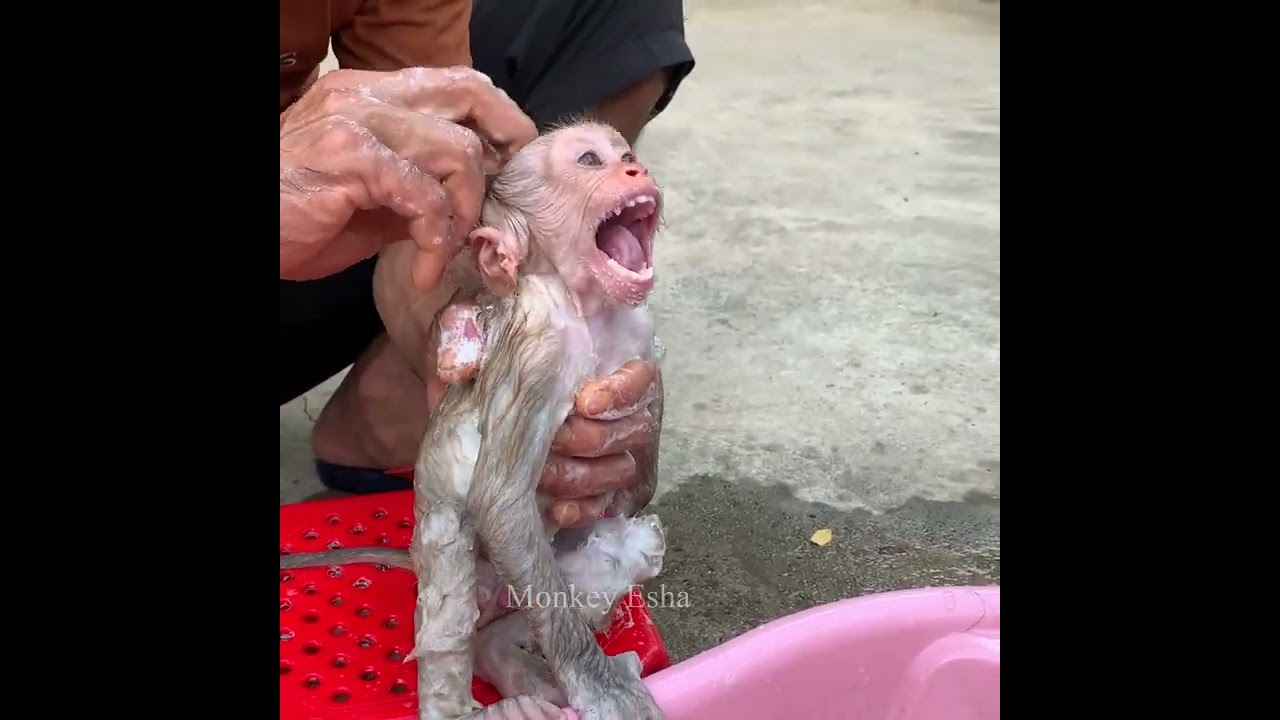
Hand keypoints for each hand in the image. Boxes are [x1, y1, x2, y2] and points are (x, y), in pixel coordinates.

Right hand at [279, 66, 536, 288]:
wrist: (243, 232)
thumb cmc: (294, 218)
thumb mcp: (367, 201)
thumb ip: (415, 190)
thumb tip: (467, 207)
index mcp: (369, 93)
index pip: (456, 82)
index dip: (497, 118)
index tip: (508, 165)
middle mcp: (365, 95)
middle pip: (469, 94)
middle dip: (503, 145)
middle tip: (501, 197)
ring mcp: (357, 123)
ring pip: (457, 152)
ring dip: (464, 211)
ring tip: (444, 250)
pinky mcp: (350, 159)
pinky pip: (425, 196)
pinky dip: (435, 240)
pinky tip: (423, 269)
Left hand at [428, 301, 662, 526]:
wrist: (479, 414)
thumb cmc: (490, 368)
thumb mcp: (480, 340)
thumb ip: (469, 335)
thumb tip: (456, 364)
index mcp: (607, 361)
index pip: (641, 375)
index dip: (620, 391)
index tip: (583, 402)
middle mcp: (621, 407)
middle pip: (637, 428)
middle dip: (592, 438)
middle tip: (554, 440)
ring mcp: (616, 450)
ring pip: (622, 469)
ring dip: (583, 476)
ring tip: (542, 475)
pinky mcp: (603, 488)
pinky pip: (610, 504)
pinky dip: (585, 509)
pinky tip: (556, 510)